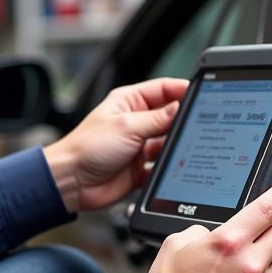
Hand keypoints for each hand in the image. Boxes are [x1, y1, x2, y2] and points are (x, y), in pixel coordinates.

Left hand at [43, 78, 188, 213]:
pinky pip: (162, 167)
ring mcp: (139, 147)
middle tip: (198, 124)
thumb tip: (180, 108)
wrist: (71, 182)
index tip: (200, 93)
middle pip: (169, 118)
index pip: (162, 90)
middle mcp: (136, 123)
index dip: (181, 90)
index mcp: (129, 102)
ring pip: (168, 144)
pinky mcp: (140, 169)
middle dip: (181, 122)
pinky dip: (168, 169)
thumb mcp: (126, 126)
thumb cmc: (86, 147)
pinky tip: (173, 168)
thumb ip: (156, 118)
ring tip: (185, 148)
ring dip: (175, 147)